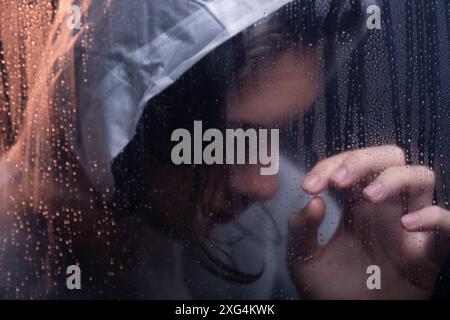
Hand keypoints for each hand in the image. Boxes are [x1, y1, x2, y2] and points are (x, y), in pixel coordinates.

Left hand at [288, 145, 449, 298]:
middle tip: (338, 180)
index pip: (350, 166)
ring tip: (368, 196)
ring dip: (395, 178)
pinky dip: (432, 217)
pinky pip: (446, 222)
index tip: (308, 186)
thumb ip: (300, 230)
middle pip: (389, 159)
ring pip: (421, 177)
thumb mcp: (304, 259)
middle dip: (363, 160)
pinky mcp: (428, 252)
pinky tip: (407, 224)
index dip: (329, 166)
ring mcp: (408, 226)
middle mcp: (384, 208)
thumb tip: (313, 201)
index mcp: (354, 205)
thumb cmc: (329, 290)